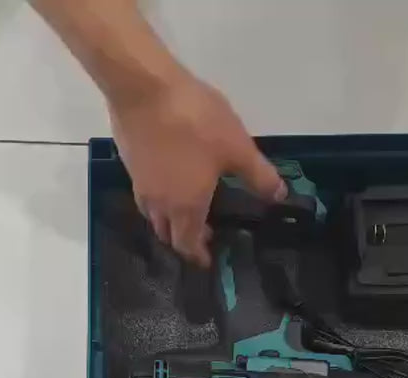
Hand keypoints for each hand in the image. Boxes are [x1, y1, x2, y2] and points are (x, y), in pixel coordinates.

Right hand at [109, 68, 285, 267]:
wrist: (144, 87)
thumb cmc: (195, 123)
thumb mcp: (238, 149)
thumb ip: (258, 176)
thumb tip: (278, 197)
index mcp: (185, 206)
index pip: (187, 243)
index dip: (197, 254)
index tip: (207, 259)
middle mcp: (157, 202)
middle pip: (166, 232)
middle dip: (183, 238)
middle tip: (202, 235)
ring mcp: (139, 182)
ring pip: (152, 213)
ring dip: (168, 218)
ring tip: (187, 209)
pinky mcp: (129, 161)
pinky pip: (145, 191)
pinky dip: (158, 196)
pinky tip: (170, 178)